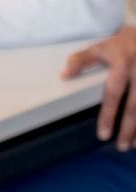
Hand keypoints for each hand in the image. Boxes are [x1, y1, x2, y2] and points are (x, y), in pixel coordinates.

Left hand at [64, 26, 135, 149]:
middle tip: (122, 146)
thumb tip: (64, 76)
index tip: (103, 134)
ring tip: (134, 145)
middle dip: (129, 128)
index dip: (108, 114)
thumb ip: (80, 60)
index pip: (114, 92)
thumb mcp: (99, 47)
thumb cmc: (120, 45)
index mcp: (122, 63)